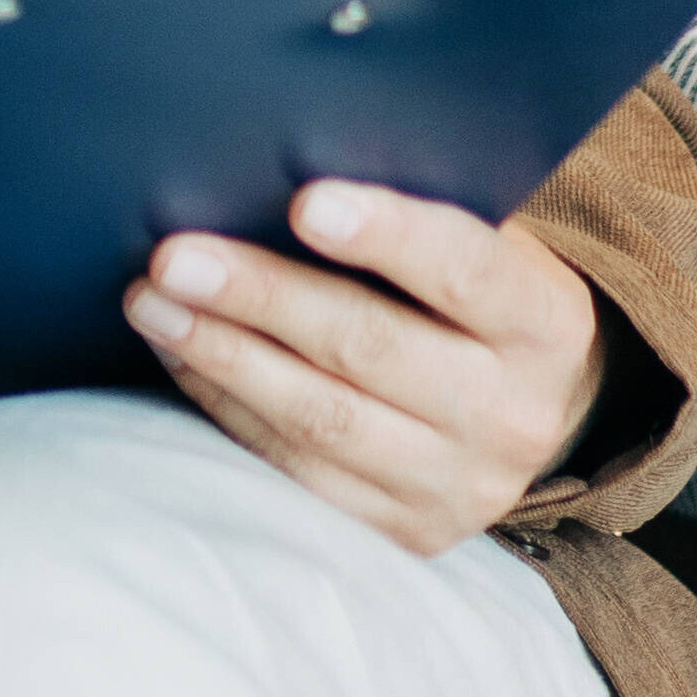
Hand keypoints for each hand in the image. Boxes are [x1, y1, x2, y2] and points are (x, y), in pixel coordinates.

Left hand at [125, 181, 608, 555]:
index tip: (303, 201)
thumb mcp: (480, 248)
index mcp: (546, 324)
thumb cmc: (467, 298)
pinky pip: (298, 467)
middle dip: (262, 297)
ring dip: (221, 354)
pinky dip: (227, 406)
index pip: (466, 270)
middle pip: (371, 346)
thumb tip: (276, 167)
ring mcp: (461, 482)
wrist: (519, 412)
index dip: (387, 234)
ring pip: (321, 416)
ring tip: (149, 303)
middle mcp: (514, 413)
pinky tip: (180, 356)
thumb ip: (409, 216)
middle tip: (174, 257)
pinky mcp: (405, 529)